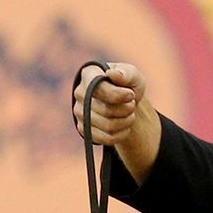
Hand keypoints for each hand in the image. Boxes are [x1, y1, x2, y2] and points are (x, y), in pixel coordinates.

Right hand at [71, 62, 163, 183]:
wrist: (123, 102)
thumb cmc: (127, 85)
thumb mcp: (133, 75)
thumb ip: (126, 74)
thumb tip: (112, 74)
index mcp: (89, 74)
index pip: (100, 89)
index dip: (119, 95)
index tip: (131, 95)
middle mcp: (80, 93)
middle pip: (105, 110)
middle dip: (126, 109)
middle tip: (132, 105)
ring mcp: (80, 113)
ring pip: (107, 126)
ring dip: (126, 122)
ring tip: (130, 115)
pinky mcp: (84, 129)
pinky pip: (105, 138)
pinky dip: (121, 134)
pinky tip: (126, 127)